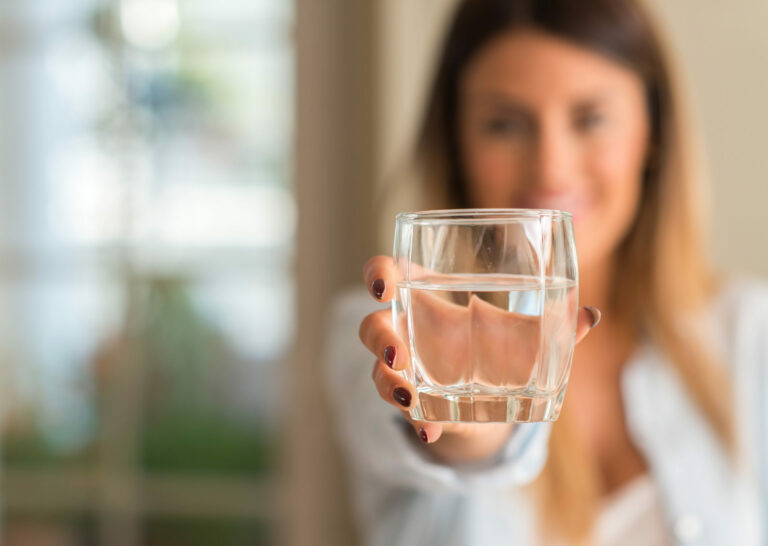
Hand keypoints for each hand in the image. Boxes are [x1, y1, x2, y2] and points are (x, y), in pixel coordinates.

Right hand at [359, 255, 599, 463]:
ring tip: (410, 397)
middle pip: (372, 325)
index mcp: (425, 293)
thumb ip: (553, 325)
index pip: (388, 272)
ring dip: (388, 382)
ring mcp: (405, 368)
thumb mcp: (524, 335)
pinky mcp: (412, 401)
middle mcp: (407, 329)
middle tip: (398, 352)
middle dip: (379, 337)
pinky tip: (433, 430)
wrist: (490, 396)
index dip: (377, 273)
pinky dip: (417, 419)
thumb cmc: (500, 347)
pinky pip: (403, 408)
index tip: (383, 284)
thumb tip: (590, 315)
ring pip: (379, 370)